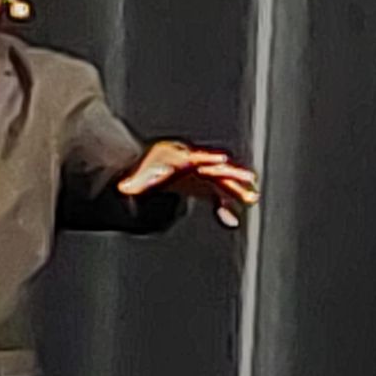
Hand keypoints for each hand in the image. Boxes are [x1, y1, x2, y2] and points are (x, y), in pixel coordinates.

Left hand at [118, 140, 259, 228]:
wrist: (147, 169)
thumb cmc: (141, 173)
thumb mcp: (134, 178)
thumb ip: (132, 184)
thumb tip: (122, 189)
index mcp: (178, 158)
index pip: (196, 157)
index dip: (209, 158)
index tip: (222, 159)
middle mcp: (193, 165)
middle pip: (215, 167)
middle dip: (232, 173)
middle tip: (249, 177)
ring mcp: (200, 175)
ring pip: (222, 181)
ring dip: (237, 189)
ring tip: (252, 196)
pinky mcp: (202, 186)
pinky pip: (216, 195)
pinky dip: (224, 206)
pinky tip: (231, 218)